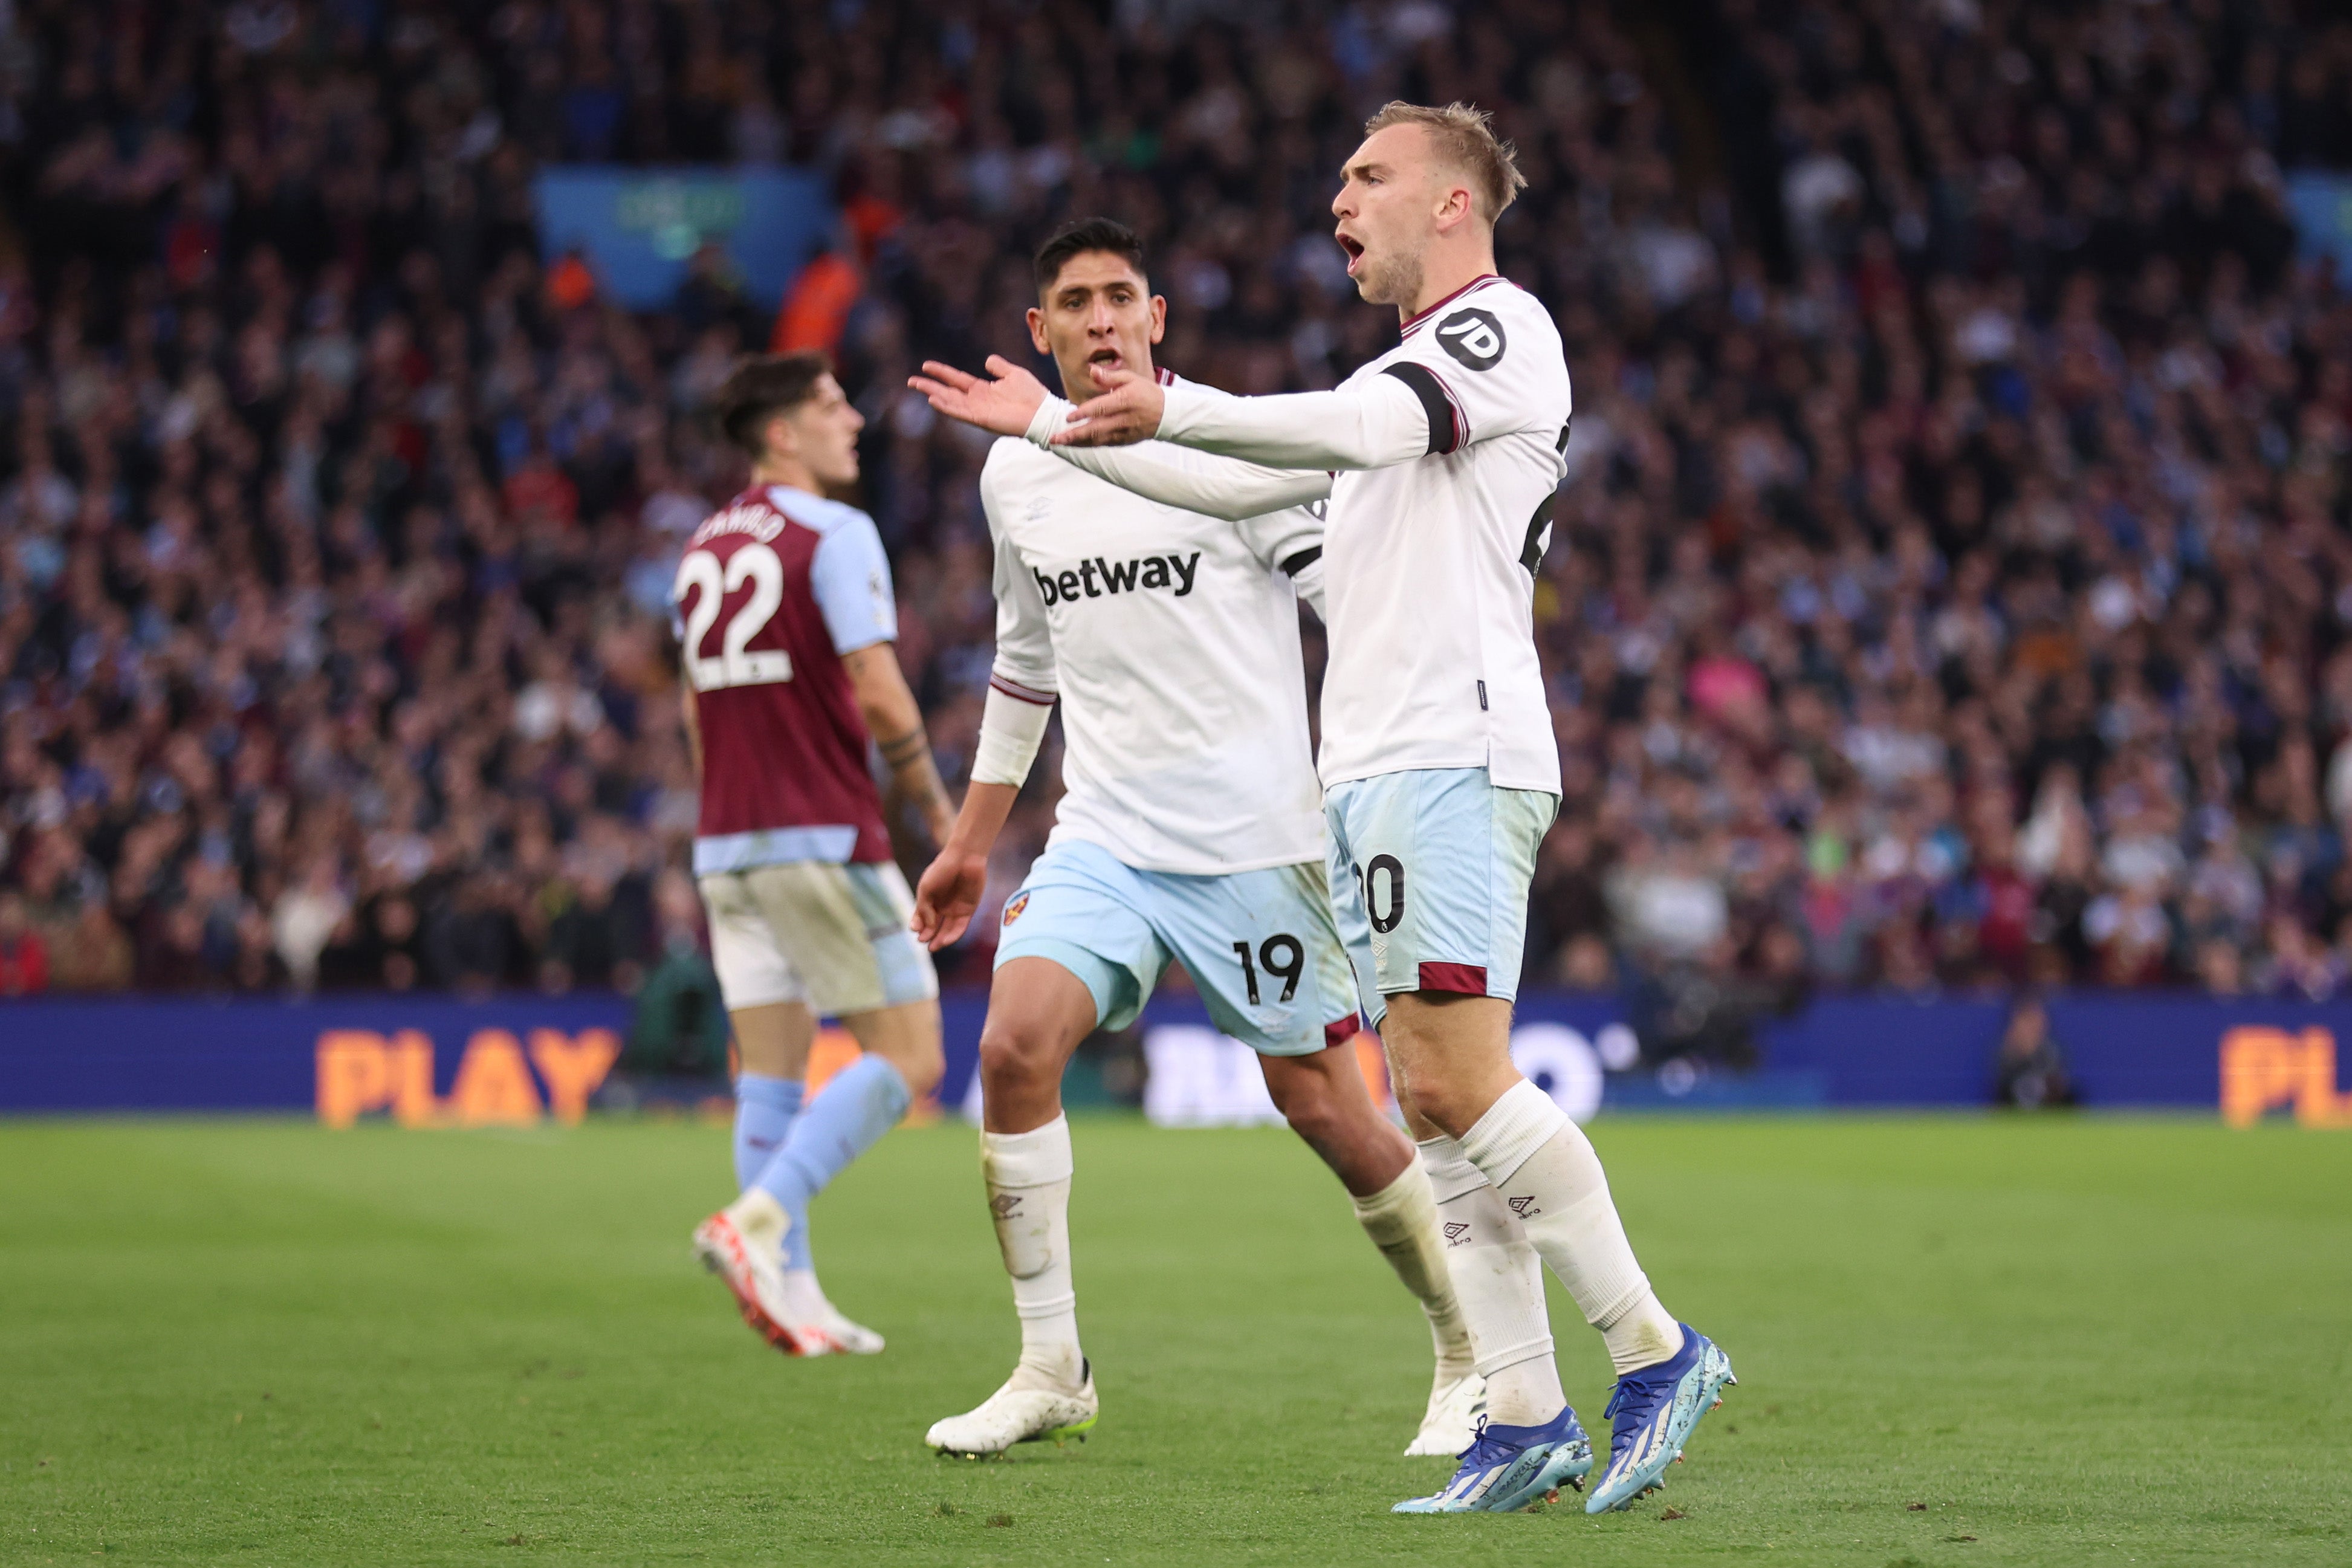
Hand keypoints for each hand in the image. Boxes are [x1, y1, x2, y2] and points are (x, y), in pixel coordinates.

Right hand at [908, 356, 1049, 436]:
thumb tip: (987, 361)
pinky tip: (935, 400)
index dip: (942, 373)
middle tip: (911, 381)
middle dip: (930, 386)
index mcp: (983, 390)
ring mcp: (978, 411)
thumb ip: (999, 367)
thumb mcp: (1013, 373)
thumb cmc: (1032, 394)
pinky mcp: (982, 419)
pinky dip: (947, 407)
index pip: (956, 380)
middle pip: (948, 392)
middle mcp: (977, 401)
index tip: (926, 365)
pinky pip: (961, 413)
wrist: (1042, 412)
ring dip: (934, 395)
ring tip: (919, 387)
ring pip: (950, 402)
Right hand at [911, 846, 989, 950]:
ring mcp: (955, 909)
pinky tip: (945, 940)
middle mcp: (942, 905)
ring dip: (939, 939)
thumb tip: (927, 927)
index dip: (917, 925)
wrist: (965, 858)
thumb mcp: (926, 888)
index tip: (914, 930)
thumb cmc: (942, 870)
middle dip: (927, 934)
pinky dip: (952, 935)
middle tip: (922, 941)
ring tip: (932, 947)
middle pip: (933, 925)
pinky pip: (960, 926)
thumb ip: (924, 908)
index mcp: (929, 899)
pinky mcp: (968, 910)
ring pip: (946, 929)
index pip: (921, 917)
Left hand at [1050, 364, 1163, 446]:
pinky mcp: (1124, 441)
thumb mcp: (1131, 379)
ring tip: (1060, 443)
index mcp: (1124, 401)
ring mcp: (1124, 433)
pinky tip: (1075, 445)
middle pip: (1095, 429)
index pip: (1100, 408)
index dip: (1083, 413)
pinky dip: (1088, 445)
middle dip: (1074, 435)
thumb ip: (1110, 377)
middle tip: (1055, 438)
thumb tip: (1092, 370)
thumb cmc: (1146, 393)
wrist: (1167, 414)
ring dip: (1077, 443)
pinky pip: (1104, 444)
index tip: (1067, 417)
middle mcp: (1123, 419)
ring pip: (1097, 440)